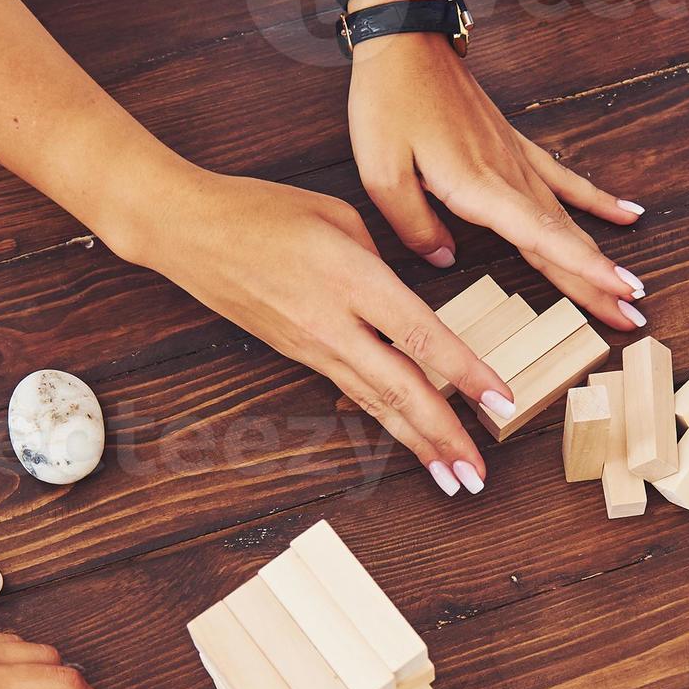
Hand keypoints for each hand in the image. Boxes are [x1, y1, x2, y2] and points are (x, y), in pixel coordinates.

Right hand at [124, 166, 517, 493]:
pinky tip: (409, 441)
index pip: (420, 333)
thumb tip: (406, 295)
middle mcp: (333, 322)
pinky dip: (385, 420)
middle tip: (479, 474)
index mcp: (351, 277)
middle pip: (399, 388)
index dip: (465, 373)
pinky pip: (352, 392)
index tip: (502, 402)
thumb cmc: (261, 210)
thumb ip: (380, 258)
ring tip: (453, 478)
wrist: (187, 232)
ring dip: (417, 443)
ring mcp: (313, 344)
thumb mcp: (335, 214)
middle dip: (443, 435)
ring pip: (376, 402)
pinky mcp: (298, 354)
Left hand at [346, 24, 645, 327]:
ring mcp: (517, 160)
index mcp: (477, 185)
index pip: (540, 235)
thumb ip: (414, 225)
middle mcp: (507, 175)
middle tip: (634, 319)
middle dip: (599, 282)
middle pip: (561, 239)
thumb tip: (446, 260)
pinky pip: (565, 180)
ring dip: (601, 256)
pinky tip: (629, 215)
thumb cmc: (388, 104)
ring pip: (566, 218)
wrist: (405, 42)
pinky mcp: (515, 146)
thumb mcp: (381, 172)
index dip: (582, 267)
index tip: (619, 291)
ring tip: (634, 290)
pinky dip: (597, 200)